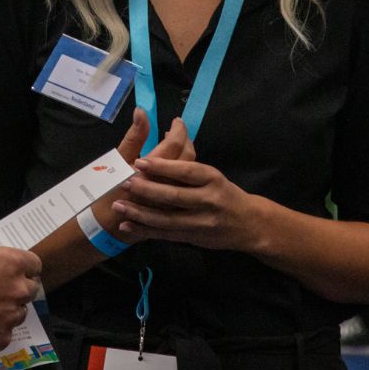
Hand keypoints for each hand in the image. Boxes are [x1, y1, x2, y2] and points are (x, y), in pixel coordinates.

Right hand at [0, 242, 40, 355]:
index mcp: (11, 263)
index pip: (34, 265)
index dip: (22, 268)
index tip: (11, 272)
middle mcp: (16, 290)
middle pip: (30, 290)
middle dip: (16, 289)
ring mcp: (9, 318)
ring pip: (18, 314)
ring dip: (5, 311)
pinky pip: (4, 335)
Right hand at [88, 112, 192, 242]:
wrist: (108, 227)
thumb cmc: (109, 190)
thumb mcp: (118, 161)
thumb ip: (134, 137)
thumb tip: (142, 112)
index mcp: (152, 169)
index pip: (175, 144)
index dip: (178, 130)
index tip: (177, 121)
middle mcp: (167, 184)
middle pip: (187, 159)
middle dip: (185, 141)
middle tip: (178, 132)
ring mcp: (174, 199)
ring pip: (190, 175)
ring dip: (186, 158)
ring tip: (179, 147)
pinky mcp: (176, 210)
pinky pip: (187, 190)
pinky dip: (184, 176)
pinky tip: (177, 169)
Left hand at [111, 154, 255, 251]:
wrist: (249, 224)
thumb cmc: (223, 192)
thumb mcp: (211, 173)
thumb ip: (187, 159)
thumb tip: (167, 131)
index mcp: (211, 177)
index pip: (185, 170)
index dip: (162, 166)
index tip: (139, 161)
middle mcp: (209, 199)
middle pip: (174, 195)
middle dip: (147, 190)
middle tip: (124, 183)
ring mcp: (202, 222)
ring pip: (167, 218)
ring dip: (141, 212)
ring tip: (119, 205)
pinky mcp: (194, 238)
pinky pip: (166, 234)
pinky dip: (145, 230)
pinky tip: (127, 224)